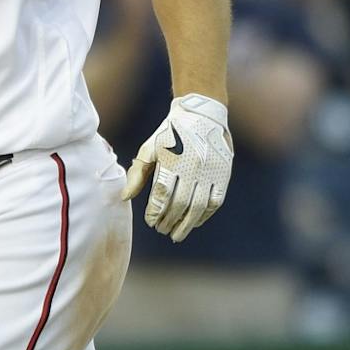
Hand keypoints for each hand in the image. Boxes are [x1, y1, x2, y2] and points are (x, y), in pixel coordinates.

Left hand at [121, 94, 233, 241]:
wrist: (201, 114)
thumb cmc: (170, 134)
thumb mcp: (150, 148)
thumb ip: (138, 172)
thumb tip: (125, 197)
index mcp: (172, 159)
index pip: (162, 193)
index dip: (155, 211)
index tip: (150, 221)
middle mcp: (192, 166)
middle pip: (180, 203)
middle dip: (169, 221)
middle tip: (162, 230)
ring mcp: (210, 171)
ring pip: (198, 206)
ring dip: (187, 224)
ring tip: (177, 235)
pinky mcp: (223, 173)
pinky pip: (215, 201)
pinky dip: (205, 215)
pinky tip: (195, 222)